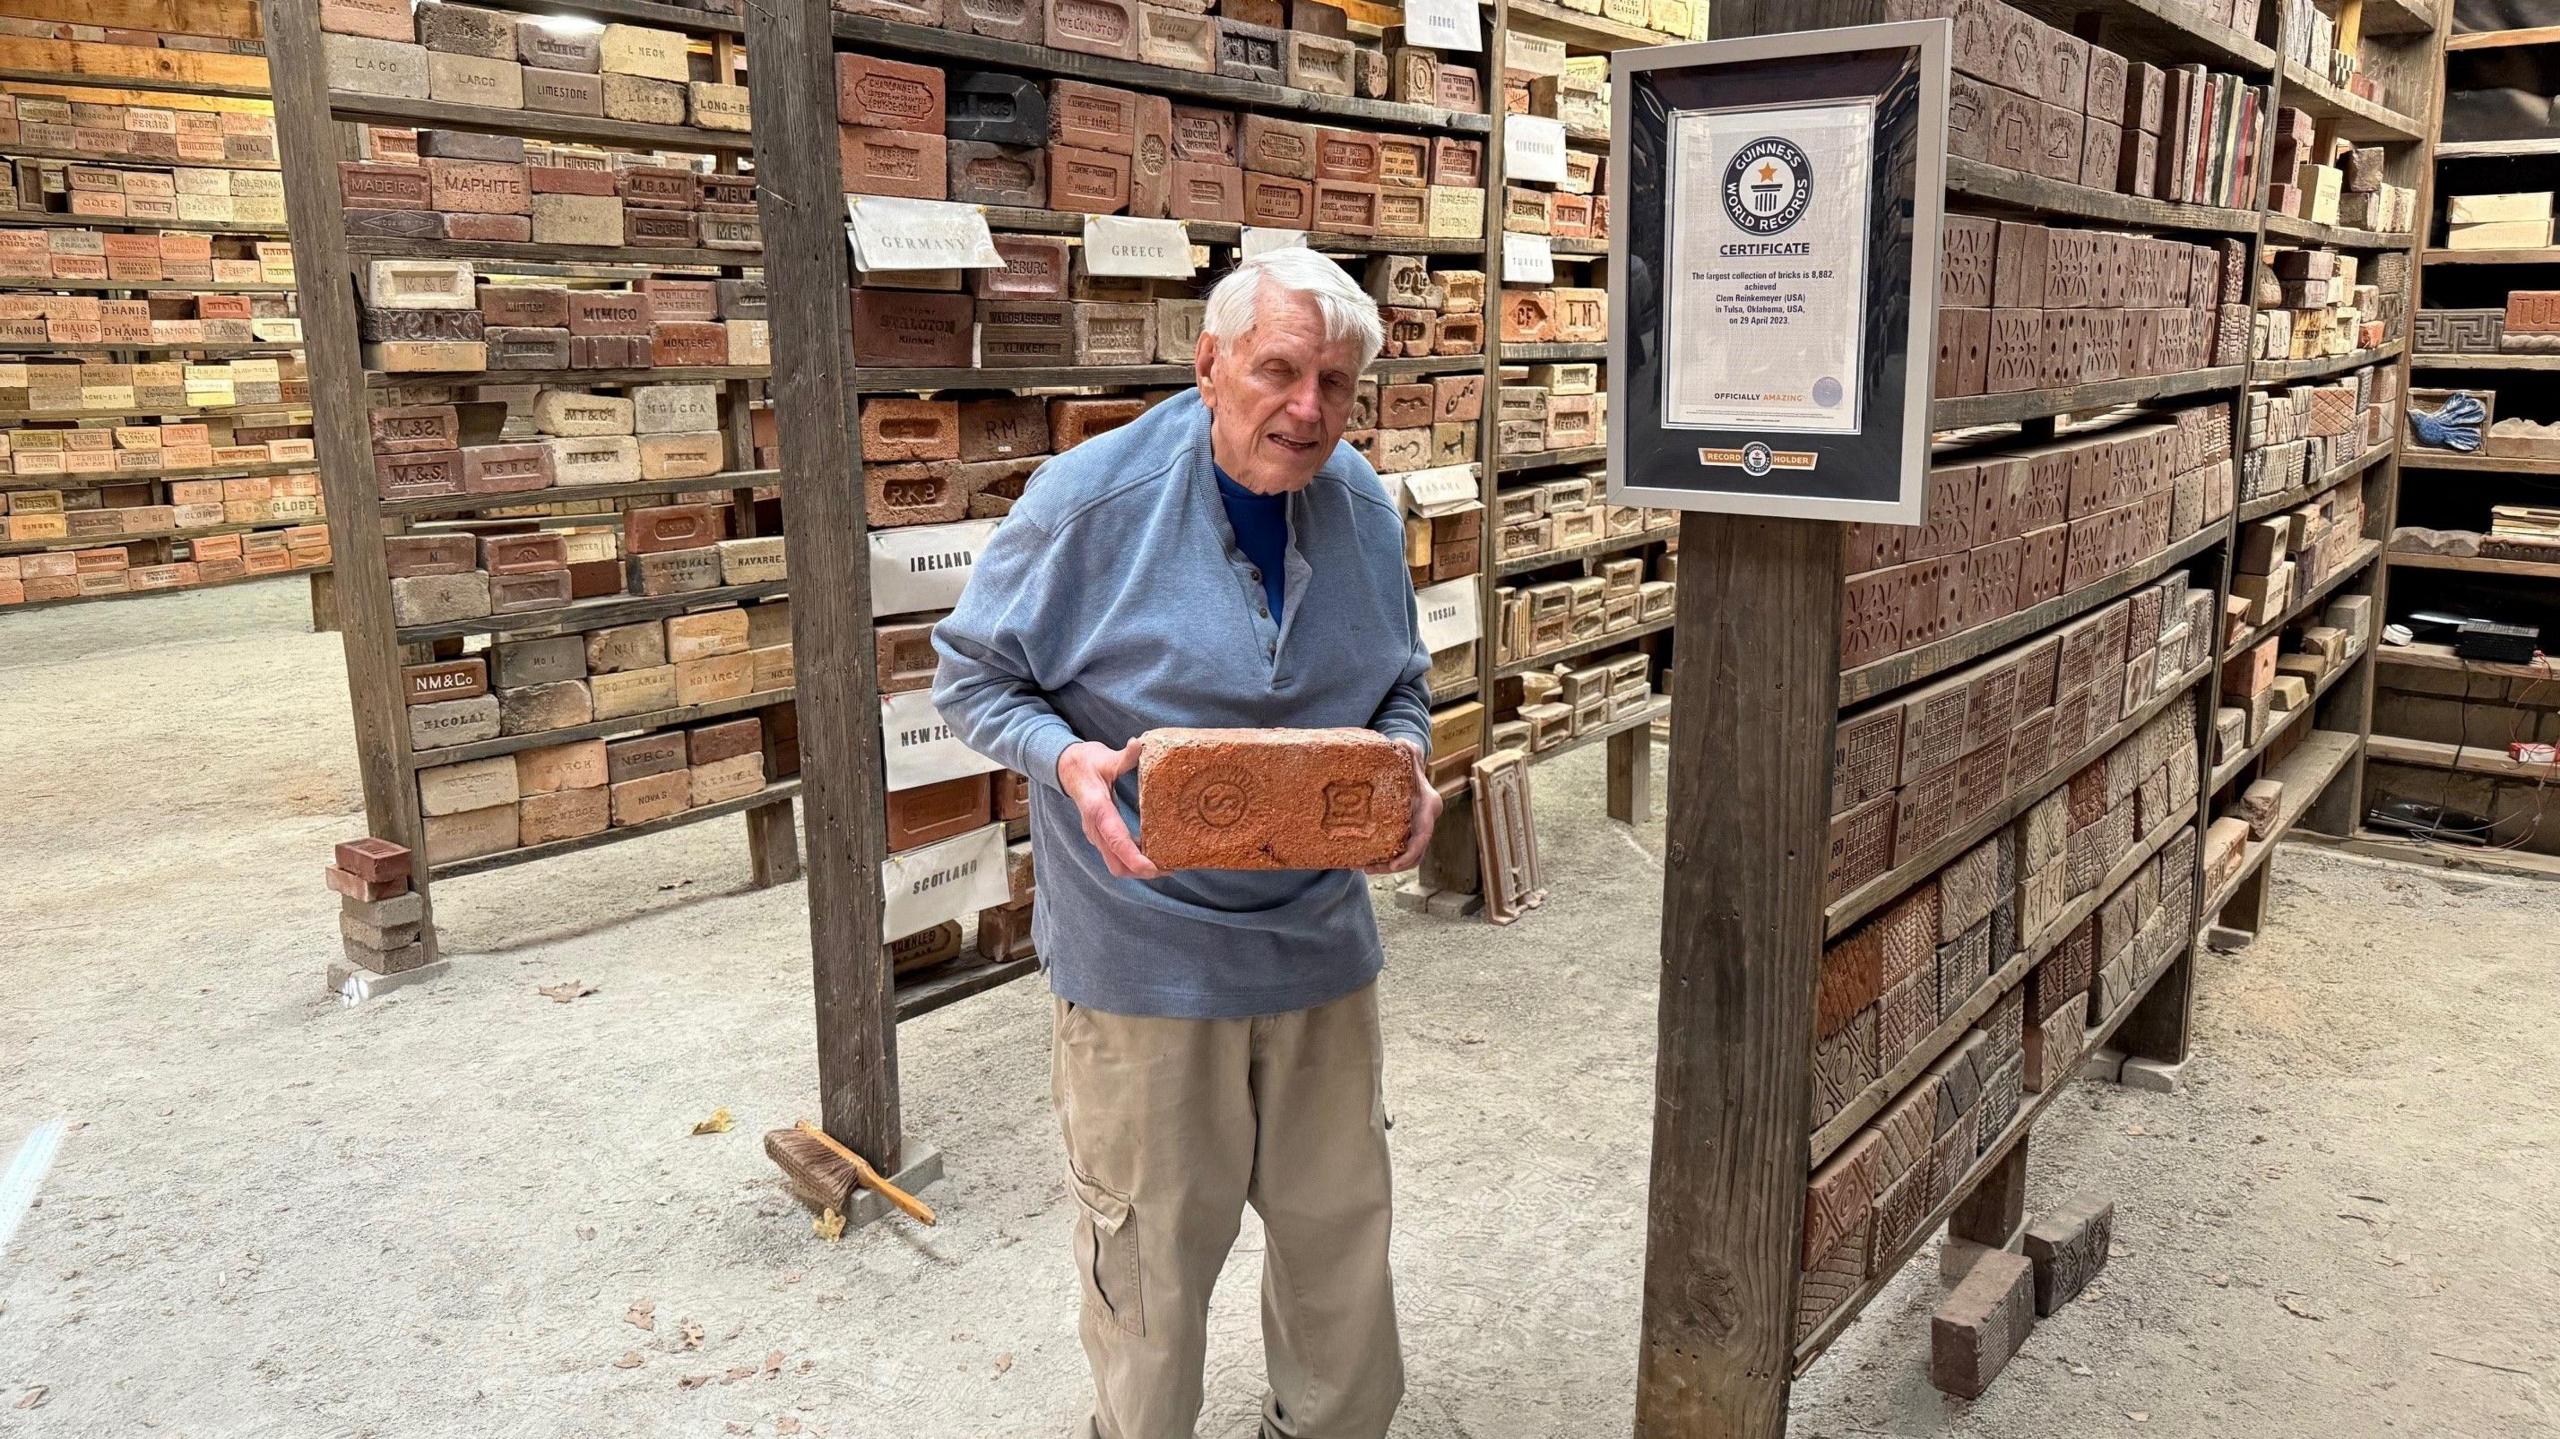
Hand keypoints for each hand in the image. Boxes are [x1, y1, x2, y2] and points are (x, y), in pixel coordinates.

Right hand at [1058, 739, 1162, 880]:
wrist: (1067, 768)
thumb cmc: (1087, 763)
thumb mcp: (1105, 757)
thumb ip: (1124, 756)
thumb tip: (1138, 744)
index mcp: (1097, 810)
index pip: (1116, 840)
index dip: (1134, 857)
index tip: (1152, 868)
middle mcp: (1095, 828)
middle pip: (1116, 864)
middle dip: (1141, 871)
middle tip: (1169, 868)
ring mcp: (1096, 834)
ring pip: (1116, 864)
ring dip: (1138, 869)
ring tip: (1166, 864)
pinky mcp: (1100, 836)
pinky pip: (1116, 856)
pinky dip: (1133, 860)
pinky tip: (1152, 853)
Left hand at [1368, 737, 1441, 874]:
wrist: (1409, 764)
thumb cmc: (1407, 759)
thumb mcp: (1406, 751)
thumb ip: (1406, 750)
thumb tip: (1401, 744)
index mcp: (1429, 806)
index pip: (1424, 836)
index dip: (1410, 853)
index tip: (1394, 865)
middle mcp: (1426, 820)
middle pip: (1415, 853)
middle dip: (1395, 865)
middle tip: (1370, 868)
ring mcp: (1417, 828)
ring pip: (1408, 856)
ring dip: (1388, 865)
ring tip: (1365, 866)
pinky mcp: (1407, 831)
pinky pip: (1399, 850)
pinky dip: (1385, 857)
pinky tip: (1366, 858)